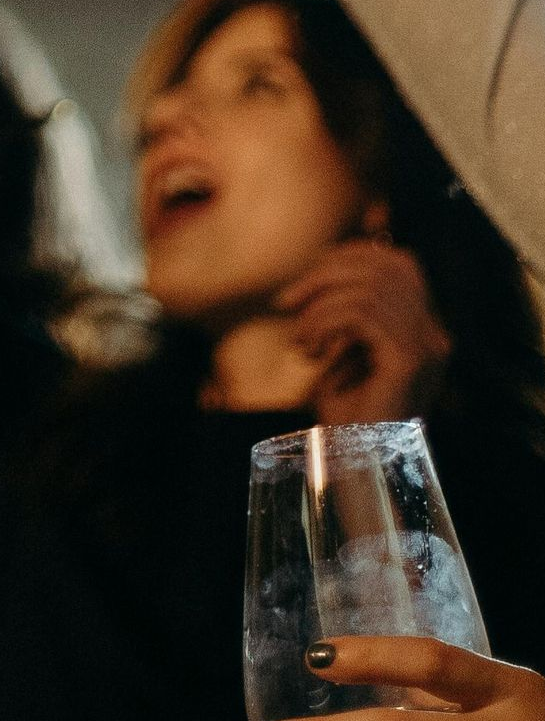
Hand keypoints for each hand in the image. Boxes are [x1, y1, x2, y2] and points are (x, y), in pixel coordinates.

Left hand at [278, 237, 450, 423]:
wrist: (357, 465)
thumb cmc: (347, 412)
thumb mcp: (344, 347)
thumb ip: (345, 307)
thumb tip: (321, 264)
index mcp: (426, 328)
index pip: (400, 262)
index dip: (352, 255)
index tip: (309, 275)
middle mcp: (435, 333)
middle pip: (383, 268)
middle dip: (325, 275)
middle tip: (286, 302)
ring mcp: (427, 346)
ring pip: (368, 289)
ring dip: (318, 306)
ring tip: (299, 338)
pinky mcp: (409, 360)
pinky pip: (361, 315)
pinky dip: (324, 323)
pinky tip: (309, 350)